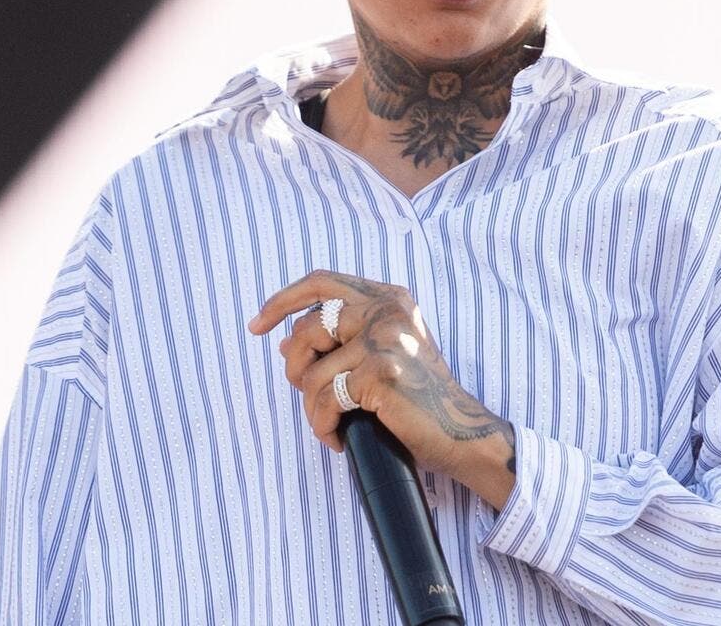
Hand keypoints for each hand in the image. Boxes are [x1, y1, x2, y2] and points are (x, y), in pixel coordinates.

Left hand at [249, 269, 514, 507]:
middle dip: (294, 367)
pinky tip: (340, 438)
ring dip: (312, 408)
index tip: (257, 325)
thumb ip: (341, 338)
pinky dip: (324, 426)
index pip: (321, 282)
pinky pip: (326, 400)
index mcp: (388, 297)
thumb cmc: (417, 399)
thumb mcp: (381, 354)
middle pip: (307, 327)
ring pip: (312, 371)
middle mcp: (388, 309)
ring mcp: (386, 338)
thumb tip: (282, 339)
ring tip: (331, 425)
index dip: (282, 300)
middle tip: (304, 394)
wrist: (462, 434)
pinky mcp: (381, 371)